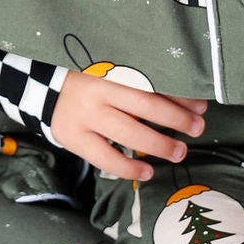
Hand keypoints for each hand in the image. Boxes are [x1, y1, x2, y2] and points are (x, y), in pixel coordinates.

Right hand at [51, 69, 206, 182]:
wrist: (42, 90)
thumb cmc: (88, 81)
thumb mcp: (111, 72)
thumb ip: (139, 84)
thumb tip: (186, 100)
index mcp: (111, 70)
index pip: (151, 83)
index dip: (178, 95)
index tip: (200, 104)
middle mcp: (99, 92)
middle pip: (145, 105)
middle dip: (176, 118)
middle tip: (198, 127)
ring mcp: (85, 117)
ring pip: (128, 133)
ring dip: (158, 144)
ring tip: (179, 152)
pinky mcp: (74, 139)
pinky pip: (105, 158)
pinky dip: (128, 168)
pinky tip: (146, 173)